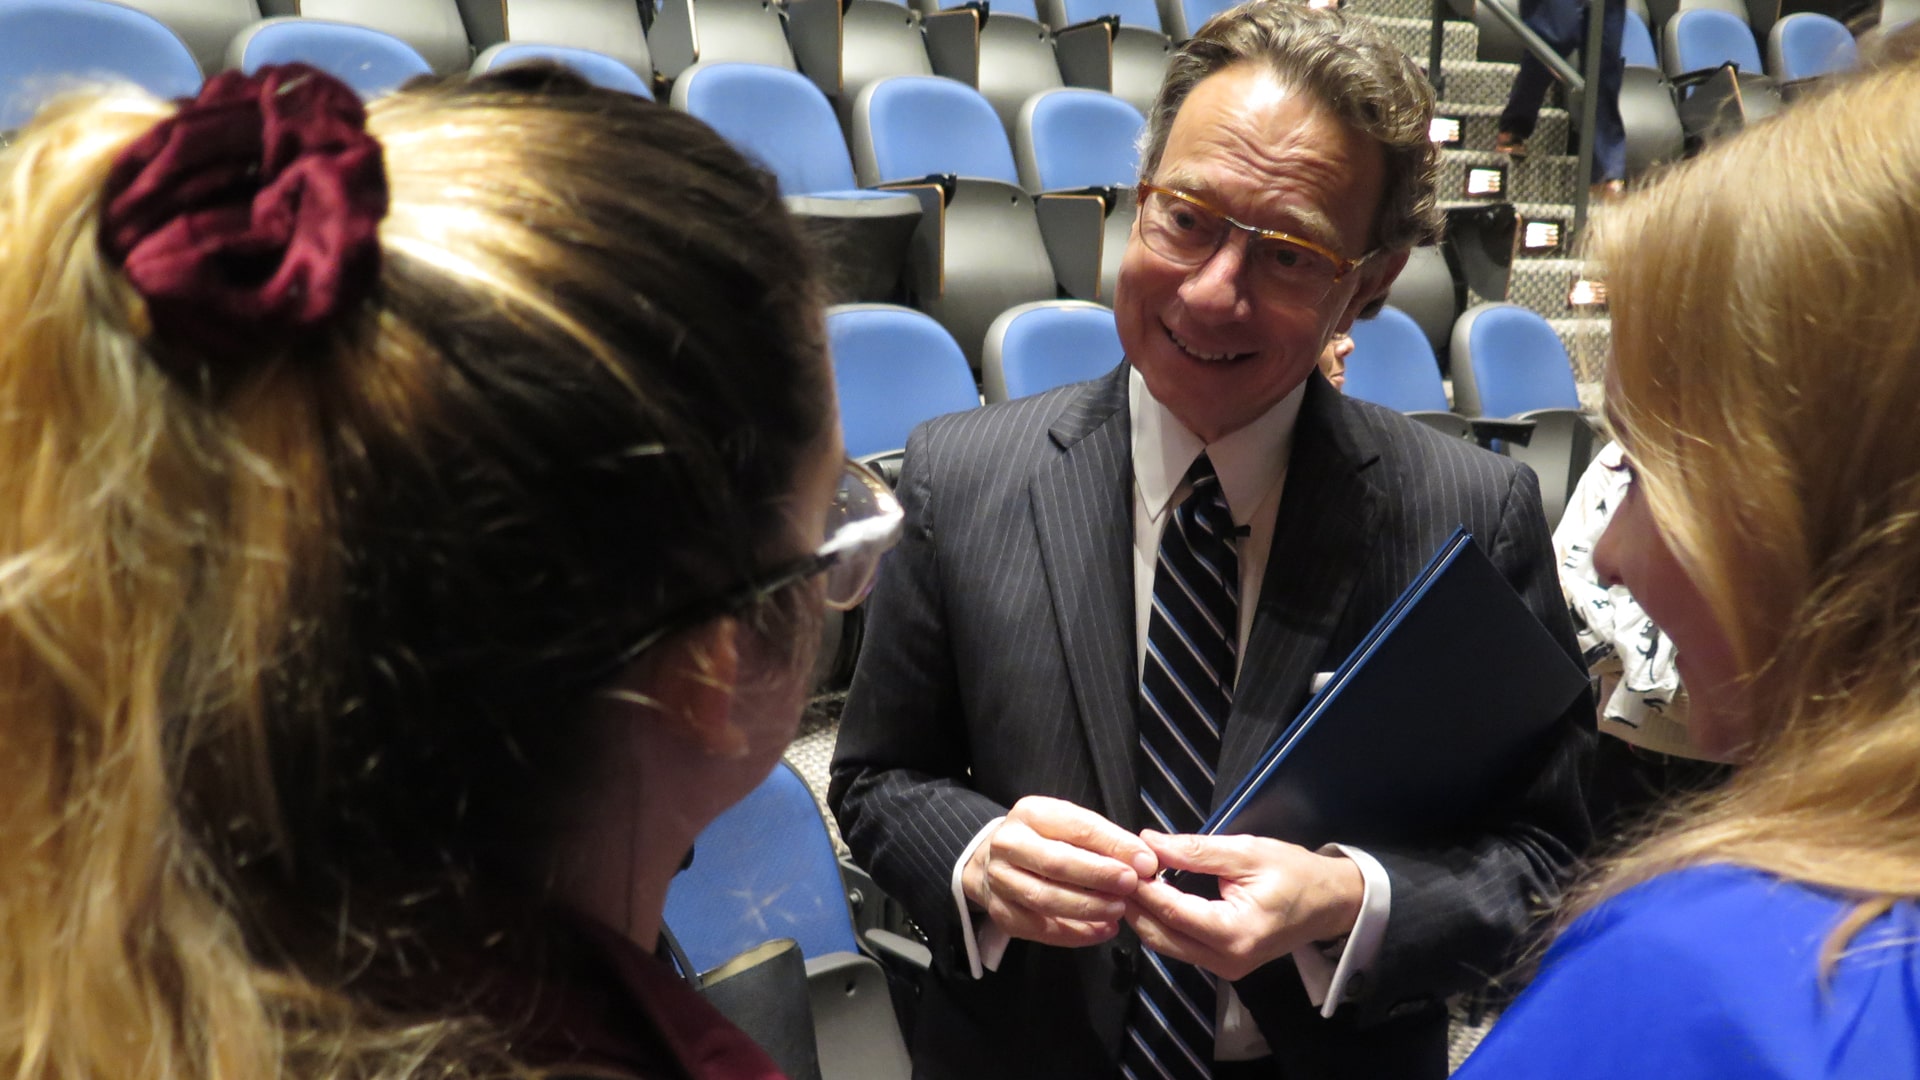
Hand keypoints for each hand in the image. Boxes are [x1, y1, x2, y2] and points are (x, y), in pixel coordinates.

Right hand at [963, 796, 1158, 948]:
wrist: (992, 861)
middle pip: (1056, 863)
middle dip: (1099, 876)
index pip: (1076, 827)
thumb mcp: (1069, 826)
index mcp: (1030, 814)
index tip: (1145, 861)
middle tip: (1131, 885)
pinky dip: (1075, 933)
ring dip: (1088, 907)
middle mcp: (1008, 844)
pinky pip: (1040, 929)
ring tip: (1118, 910)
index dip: (1113, 845)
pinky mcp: (1002, 913)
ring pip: (1045, 899)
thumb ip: (1104, 841)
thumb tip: (1144, 861)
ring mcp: (1000, 881)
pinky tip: (1103, 930)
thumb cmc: (1043, 841)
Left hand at [1124, 830, 1363, 981]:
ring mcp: (1224, 968)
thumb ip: (1195, 851)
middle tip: (1119, 872)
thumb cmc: (1294, 873)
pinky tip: (1154, 897)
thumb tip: (1148, 842)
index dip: (1142, 886)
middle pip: (1160, 936)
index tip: (1123, 861)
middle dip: (1135, 905)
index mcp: (1234, 932)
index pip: (1171, 910)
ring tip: (1133, 881)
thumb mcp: (1246, 852)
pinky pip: (1181, 946)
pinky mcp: (1224, 965)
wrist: (1330, 902)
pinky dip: (1163, 923)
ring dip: (1145, 915)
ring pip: (1166, 945)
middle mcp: (1226, 960)